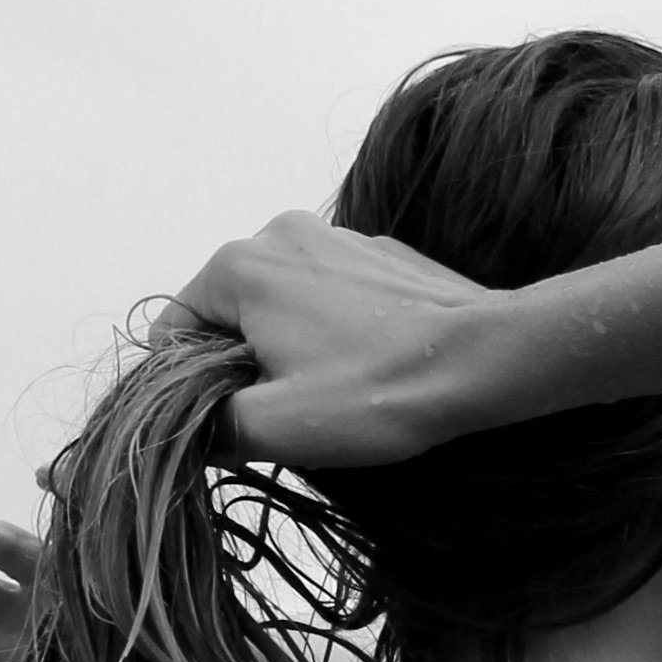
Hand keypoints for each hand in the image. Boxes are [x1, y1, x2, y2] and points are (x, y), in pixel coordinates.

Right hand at [174, 211, 494, 469]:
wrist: (488, 359)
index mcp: (240, 264)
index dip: (192, 387)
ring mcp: (337, 237)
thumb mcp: (275, 428)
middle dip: (245, 367)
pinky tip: (370, 368)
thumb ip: (206, 427)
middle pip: (228, 316)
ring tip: (337, 393)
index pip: (173, 333)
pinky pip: (331, 298)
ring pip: (280, 307)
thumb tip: (184, 430)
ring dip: (290, 352)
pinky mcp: (383, 255)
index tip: (236, 420)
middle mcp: (281, 232)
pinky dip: (335, 334)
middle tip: (293, 412)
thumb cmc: (379, 392)